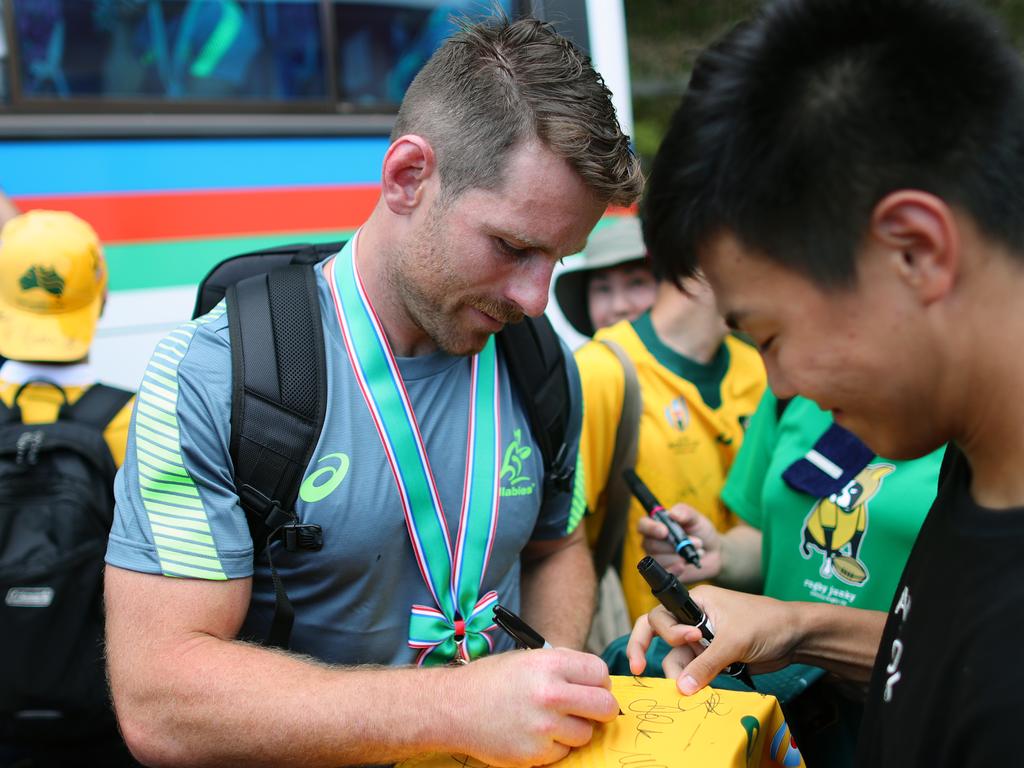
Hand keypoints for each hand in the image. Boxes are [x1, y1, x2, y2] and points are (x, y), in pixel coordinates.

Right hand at [455, 648, 618, 765]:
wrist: (454, 707)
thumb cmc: (492, 681)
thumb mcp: (528, 659)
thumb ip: (563, 668)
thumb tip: (598, 682)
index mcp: (550, 664)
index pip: (600, 673)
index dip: (599, 682)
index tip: (592, 688)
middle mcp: (550, 694)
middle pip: (605, 706)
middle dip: (601, 709)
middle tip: (589, 710)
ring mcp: (544, 726)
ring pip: (586, 733)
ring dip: (575, 730)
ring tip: (550, 720)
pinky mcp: (535, 753)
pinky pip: (564, 752)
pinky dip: (555, 746)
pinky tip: (535, 733)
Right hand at [624, 586, 800, 694]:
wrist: (796, 637)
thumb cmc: (766, 623)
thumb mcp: (733, 641)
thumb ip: (706, 664)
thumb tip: (681, 688)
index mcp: (696, 602)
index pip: (660, 614)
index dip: (660, 632)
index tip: (687, 643)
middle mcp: (694, 619)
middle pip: (661, 636)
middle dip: (652, 652)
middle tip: (639, 669)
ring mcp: (703, 640)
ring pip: (677, 658)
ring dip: (679, 673)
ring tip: (690, 690)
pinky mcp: (713, 657)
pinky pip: (693, 670)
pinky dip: (692, 681)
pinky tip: (696, 691)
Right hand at [637, 503, 721, 582]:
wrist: (713, 552)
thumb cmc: (701, 532)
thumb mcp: (696, 518)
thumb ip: (685, 512)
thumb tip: (672, 514)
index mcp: (656, 524)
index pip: (643, 525)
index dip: (651, 528)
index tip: (665, 531)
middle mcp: (653, 541)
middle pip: (651, 544)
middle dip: (674, 545)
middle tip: (696, 542)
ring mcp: (657, 558)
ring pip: (659, 559)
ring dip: (680, 556)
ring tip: (696, 552)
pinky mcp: (665, 572)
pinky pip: (664, 573)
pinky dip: (675, 570)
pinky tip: (685, 565)